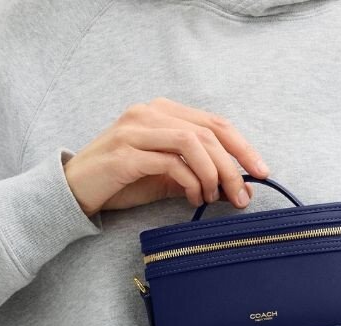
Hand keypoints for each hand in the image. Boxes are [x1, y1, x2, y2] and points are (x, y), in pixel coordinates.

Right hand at [63, 97, 269, 216]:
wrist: (77, 189)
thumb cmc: (127, 181)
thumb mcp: (169, 176)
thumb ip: (200, 174)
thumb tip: (240, 186)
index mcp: (165, 111)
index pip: (215, 123)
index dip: (243, 147)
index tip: (263, 172)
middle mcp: (151, 113)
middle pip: (209, 133)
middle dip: (234, 167)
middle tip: (243, 195)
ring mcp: (136, 130)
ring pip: (193, 143)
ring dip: (213, 174)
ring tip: (215, 198)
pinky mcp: (126, 153)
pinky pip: (171, 162)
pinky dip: (191, 182)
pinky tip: (194, 198)